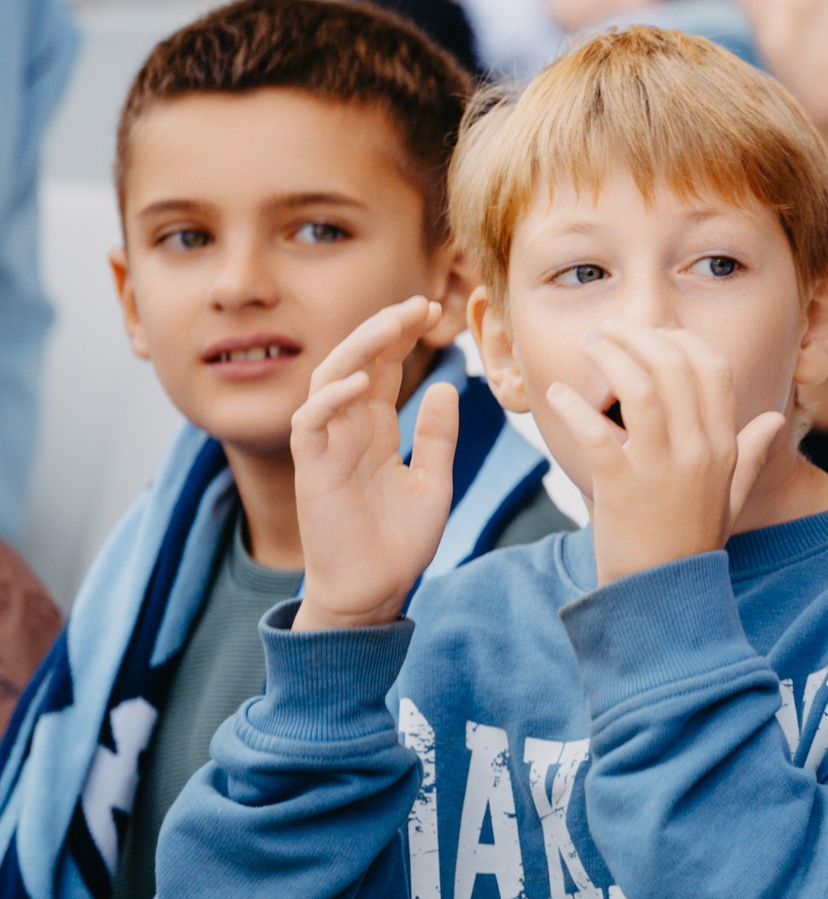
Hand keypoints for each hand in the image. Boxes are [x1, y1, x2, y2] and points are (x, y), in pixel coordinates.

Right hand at [290, 298, 460, 631]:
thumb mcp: (433, 480)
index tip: (431, 308)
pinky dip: (331, 398)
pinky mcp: (312, 470)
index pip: (385, 367)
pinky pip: (309, 424)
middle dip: (383, 330)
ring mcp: (327, 448)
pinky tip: (360, 382)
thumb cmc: (400, 542)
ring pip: (328, 381)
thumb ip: (438, 436)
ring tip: (392, 326)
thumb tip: (446, 386)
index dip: (401, 336)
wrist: (375, 592)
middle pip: (356, 362)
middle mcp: (348, 431)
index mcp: (376, 430)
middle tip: (416, 305)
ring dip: (358, 349)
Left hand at [543, 323, 790, 584]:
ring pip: (641, 390)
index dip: (684, 341)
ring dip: (611, 358)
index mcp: (723, 447)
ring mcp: (661, 470)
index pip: (713, 371)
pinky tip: (559, 394)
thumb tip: (776, 420)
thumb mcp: (730, 498)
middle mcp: (697, 452)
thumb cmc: (692, 544)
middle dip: (640, 337)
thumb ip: (751, 455)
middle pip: (674, 369)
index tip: (656, 331)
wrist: (662, 597)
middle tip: (610, 327)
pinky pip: (598, 434)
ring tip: (588, 343)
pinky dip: (575, 408)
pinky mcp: (622, 489)